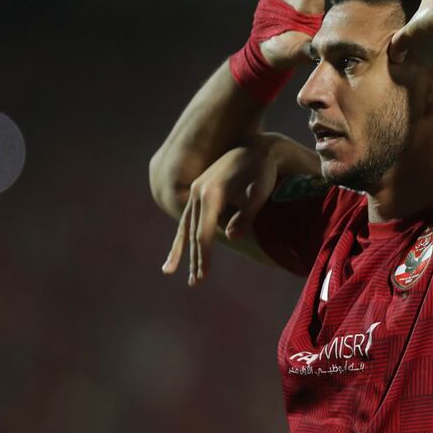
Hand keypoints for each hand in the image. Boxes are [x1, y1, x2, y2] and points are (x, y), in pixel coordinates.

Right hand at [161, 139, 280, 285]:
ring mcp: (196, 191)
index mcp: (211, 194)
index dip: (204, 256)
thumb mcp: (260, 193)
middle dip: (194, 259)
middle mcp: (198, 193)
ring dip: (181, 250)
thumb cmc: (262, 172)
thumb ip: (246, 215)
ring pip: (185, 226)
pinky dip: (182, 235)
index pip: (204, 233)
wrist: (257, 149)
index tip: (203, 276)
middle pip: (193, 232)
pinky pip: (188, 218)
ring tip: (170, 271)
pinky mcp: (199, 191)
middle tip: (195, 283)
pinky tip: (178, 250)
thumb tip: (231, 237)